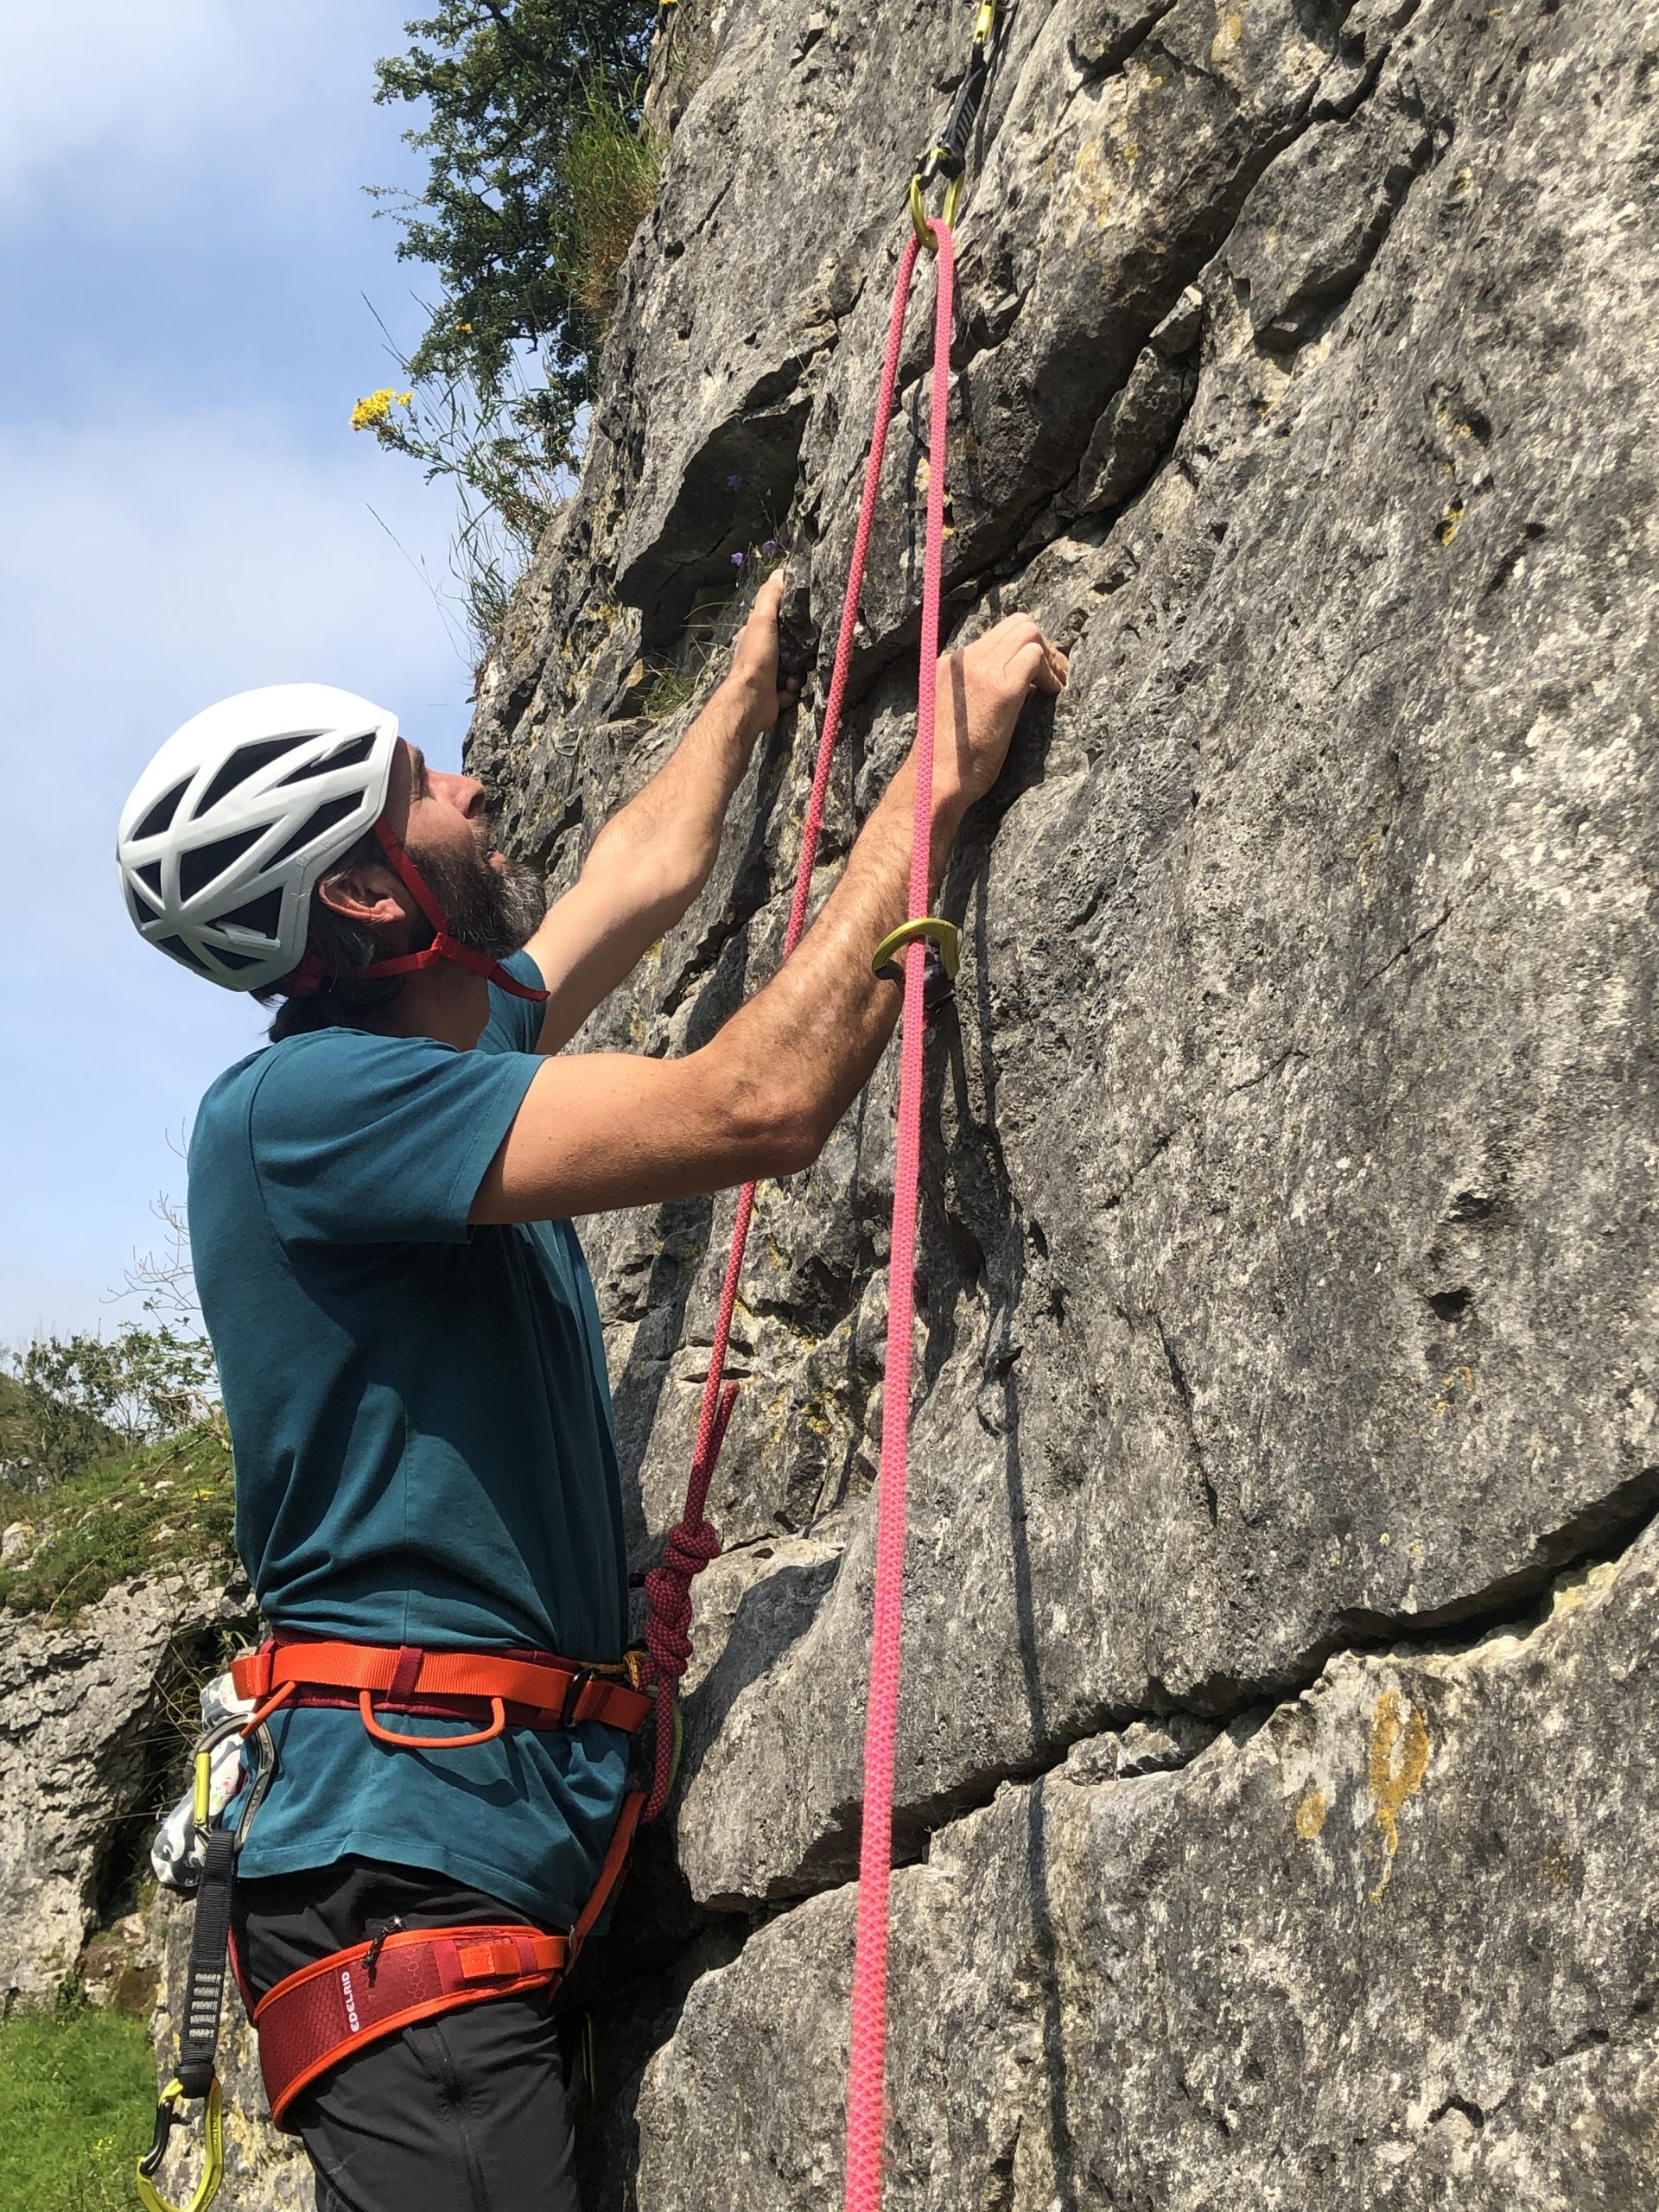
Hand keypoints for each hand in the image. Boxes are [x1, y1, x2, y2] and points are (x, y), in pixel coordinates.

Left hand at [725, 572, 803, 733]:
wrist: (751, 700)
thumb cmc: (757, 657)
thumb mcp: (763, 619)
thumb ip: (771, 595)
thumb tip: (780, 571)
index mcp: (758, 633)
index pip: (781, 621)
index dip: (796, 623)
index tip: (808, 626)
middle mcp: (763, 653)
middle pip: (793, 647)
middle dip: (803, 654)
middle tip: (807, 657)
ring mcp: (769, 674)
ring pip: (797, 669)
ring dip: (798, 674)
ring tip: (792, 677)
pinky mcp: (776, 694)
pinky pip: (793, 689)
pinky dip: (791, 690)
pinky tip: (786, 690)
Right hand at [927, 614, 1068, 816]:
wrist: (936, 779)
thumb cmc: (950, 760)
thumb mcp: (958, 713)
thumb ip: (981, 690)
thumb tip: (1021, 682)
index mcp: (949, 664)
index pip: (997, 634)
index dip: (1024, 647)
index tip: (1037, 671)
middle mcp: (963, 658)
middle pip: (1017, 624)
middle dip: (1042, 645)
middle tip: (1055, 674)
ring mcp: (981, 669)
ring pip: (1028, 633)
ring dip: (1050, 657)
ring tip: (1056, 684)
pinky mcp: (1001, 686)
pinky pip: (1035, 657)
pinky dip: (1050, 672)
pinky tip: (1053, 692)